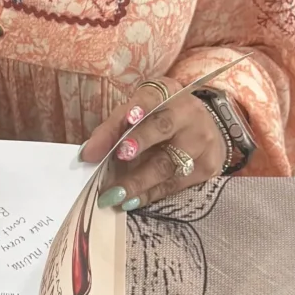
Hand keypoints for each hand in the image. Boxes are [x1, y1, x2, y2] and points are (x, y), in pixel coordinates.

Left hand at [78, 86, 224, 210]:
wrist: (207, 131)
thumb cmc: (162, 119)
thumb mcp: (140, 112)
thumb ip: (113, 128)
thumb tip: (88, 155)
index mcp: (168, 93)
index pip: (151, 98)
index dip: (139, 107)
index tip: (127, 117)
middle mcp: (188, 114)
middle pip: (162, 128)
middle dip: (139, 142)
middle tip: (118, 157)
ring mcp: (201, 142)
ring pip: (168, 164)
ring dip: (138, 181)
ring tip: (115, 194)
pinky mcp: (206, 168)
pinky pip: (174, 184)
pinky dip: (150, 194)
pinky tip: (132, 201)